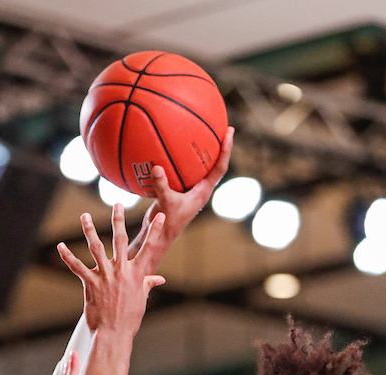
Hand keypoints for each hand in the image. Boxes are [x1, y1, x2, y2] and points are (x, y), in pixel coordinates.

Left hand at [57, 205, 165, 339]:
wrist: (114, 334)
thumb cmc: (129, 319)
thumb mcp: (142, 300)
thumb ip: (148, 284)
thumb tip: (159, 278)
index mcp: (137, 275)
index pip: (149, 249)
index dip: (156, 232)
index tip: (161, 216)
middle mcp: (122, 272)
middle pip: (120, 240)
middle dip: (118, 220)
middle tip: (117, 204)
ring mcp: (106, 277)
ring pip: (96, 248)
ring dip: (89, 230)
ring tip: (85, 216)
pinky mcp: (92, 284)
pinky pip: (77, 267)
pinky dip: (68, 257)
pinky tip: (60, 247)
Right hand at [130, 127, 233, 268]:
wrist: (158, 237)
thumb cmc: (166, 224)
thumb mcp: (164, 203)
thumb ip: (161, 186)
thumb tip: (157, 167)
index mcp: (203, 191)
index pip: (219, 167)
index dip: (226, 150)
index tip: (229, 132)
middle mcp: (199, 189)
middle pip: (213, 163)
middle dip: (218, 145)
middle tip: (222, 126)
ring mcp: (189, 190)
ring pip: (198, 166)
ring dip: (201, 150)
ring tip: (200, 130)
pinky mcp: (178, 190)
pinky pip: (180, 169)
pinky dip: (177, 157)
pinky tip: (168, 145)